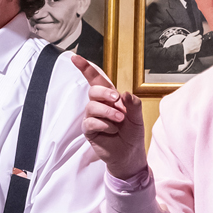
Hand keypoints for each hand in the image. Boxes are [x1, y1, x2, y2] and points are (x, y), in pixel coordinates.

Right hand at [74, 55, 147, 180]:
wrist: (130, 155)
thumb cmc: (132, 134)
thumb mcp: (138, 117)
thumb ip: (134, 104)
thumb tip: (125, 93)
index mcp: (110, 98)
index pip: (95, 80)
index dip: (85, 68)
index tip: (75, 57)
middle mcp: (99, 105)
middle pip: (93, 90)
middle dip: (105, 94)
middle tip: (117, 101)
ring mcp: (92, 117)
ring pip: (92, 106)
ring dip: (108, 112)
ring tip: (119, 121)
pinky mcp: (89, 130)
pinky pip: (91, 122)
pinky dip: (104, 125)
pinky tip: (112, 131)